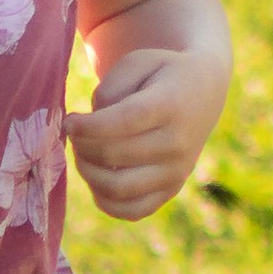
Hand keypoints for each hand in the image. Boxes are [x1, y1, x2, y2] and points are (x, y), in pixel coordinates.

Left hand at [67, 45, 215, 219]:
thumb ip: (110, 89)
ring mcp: (177, 171)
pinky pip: (133, 211)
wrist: (202, 92)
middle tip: (74, 134)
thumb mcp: (137, 62)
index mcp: (169, 105)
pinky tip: (96, 178)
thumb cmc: (160, 74)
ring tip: (83, 154)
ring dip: (88, 173)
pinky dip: (105, 201)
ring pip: (118, 188)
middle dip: (82, 146)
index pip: (123, 122)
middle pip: (114, 155)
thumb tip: (90, 127)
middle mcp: (177, 143)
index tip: (69, 122)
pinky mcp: (172, 190)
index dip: (88, 126)